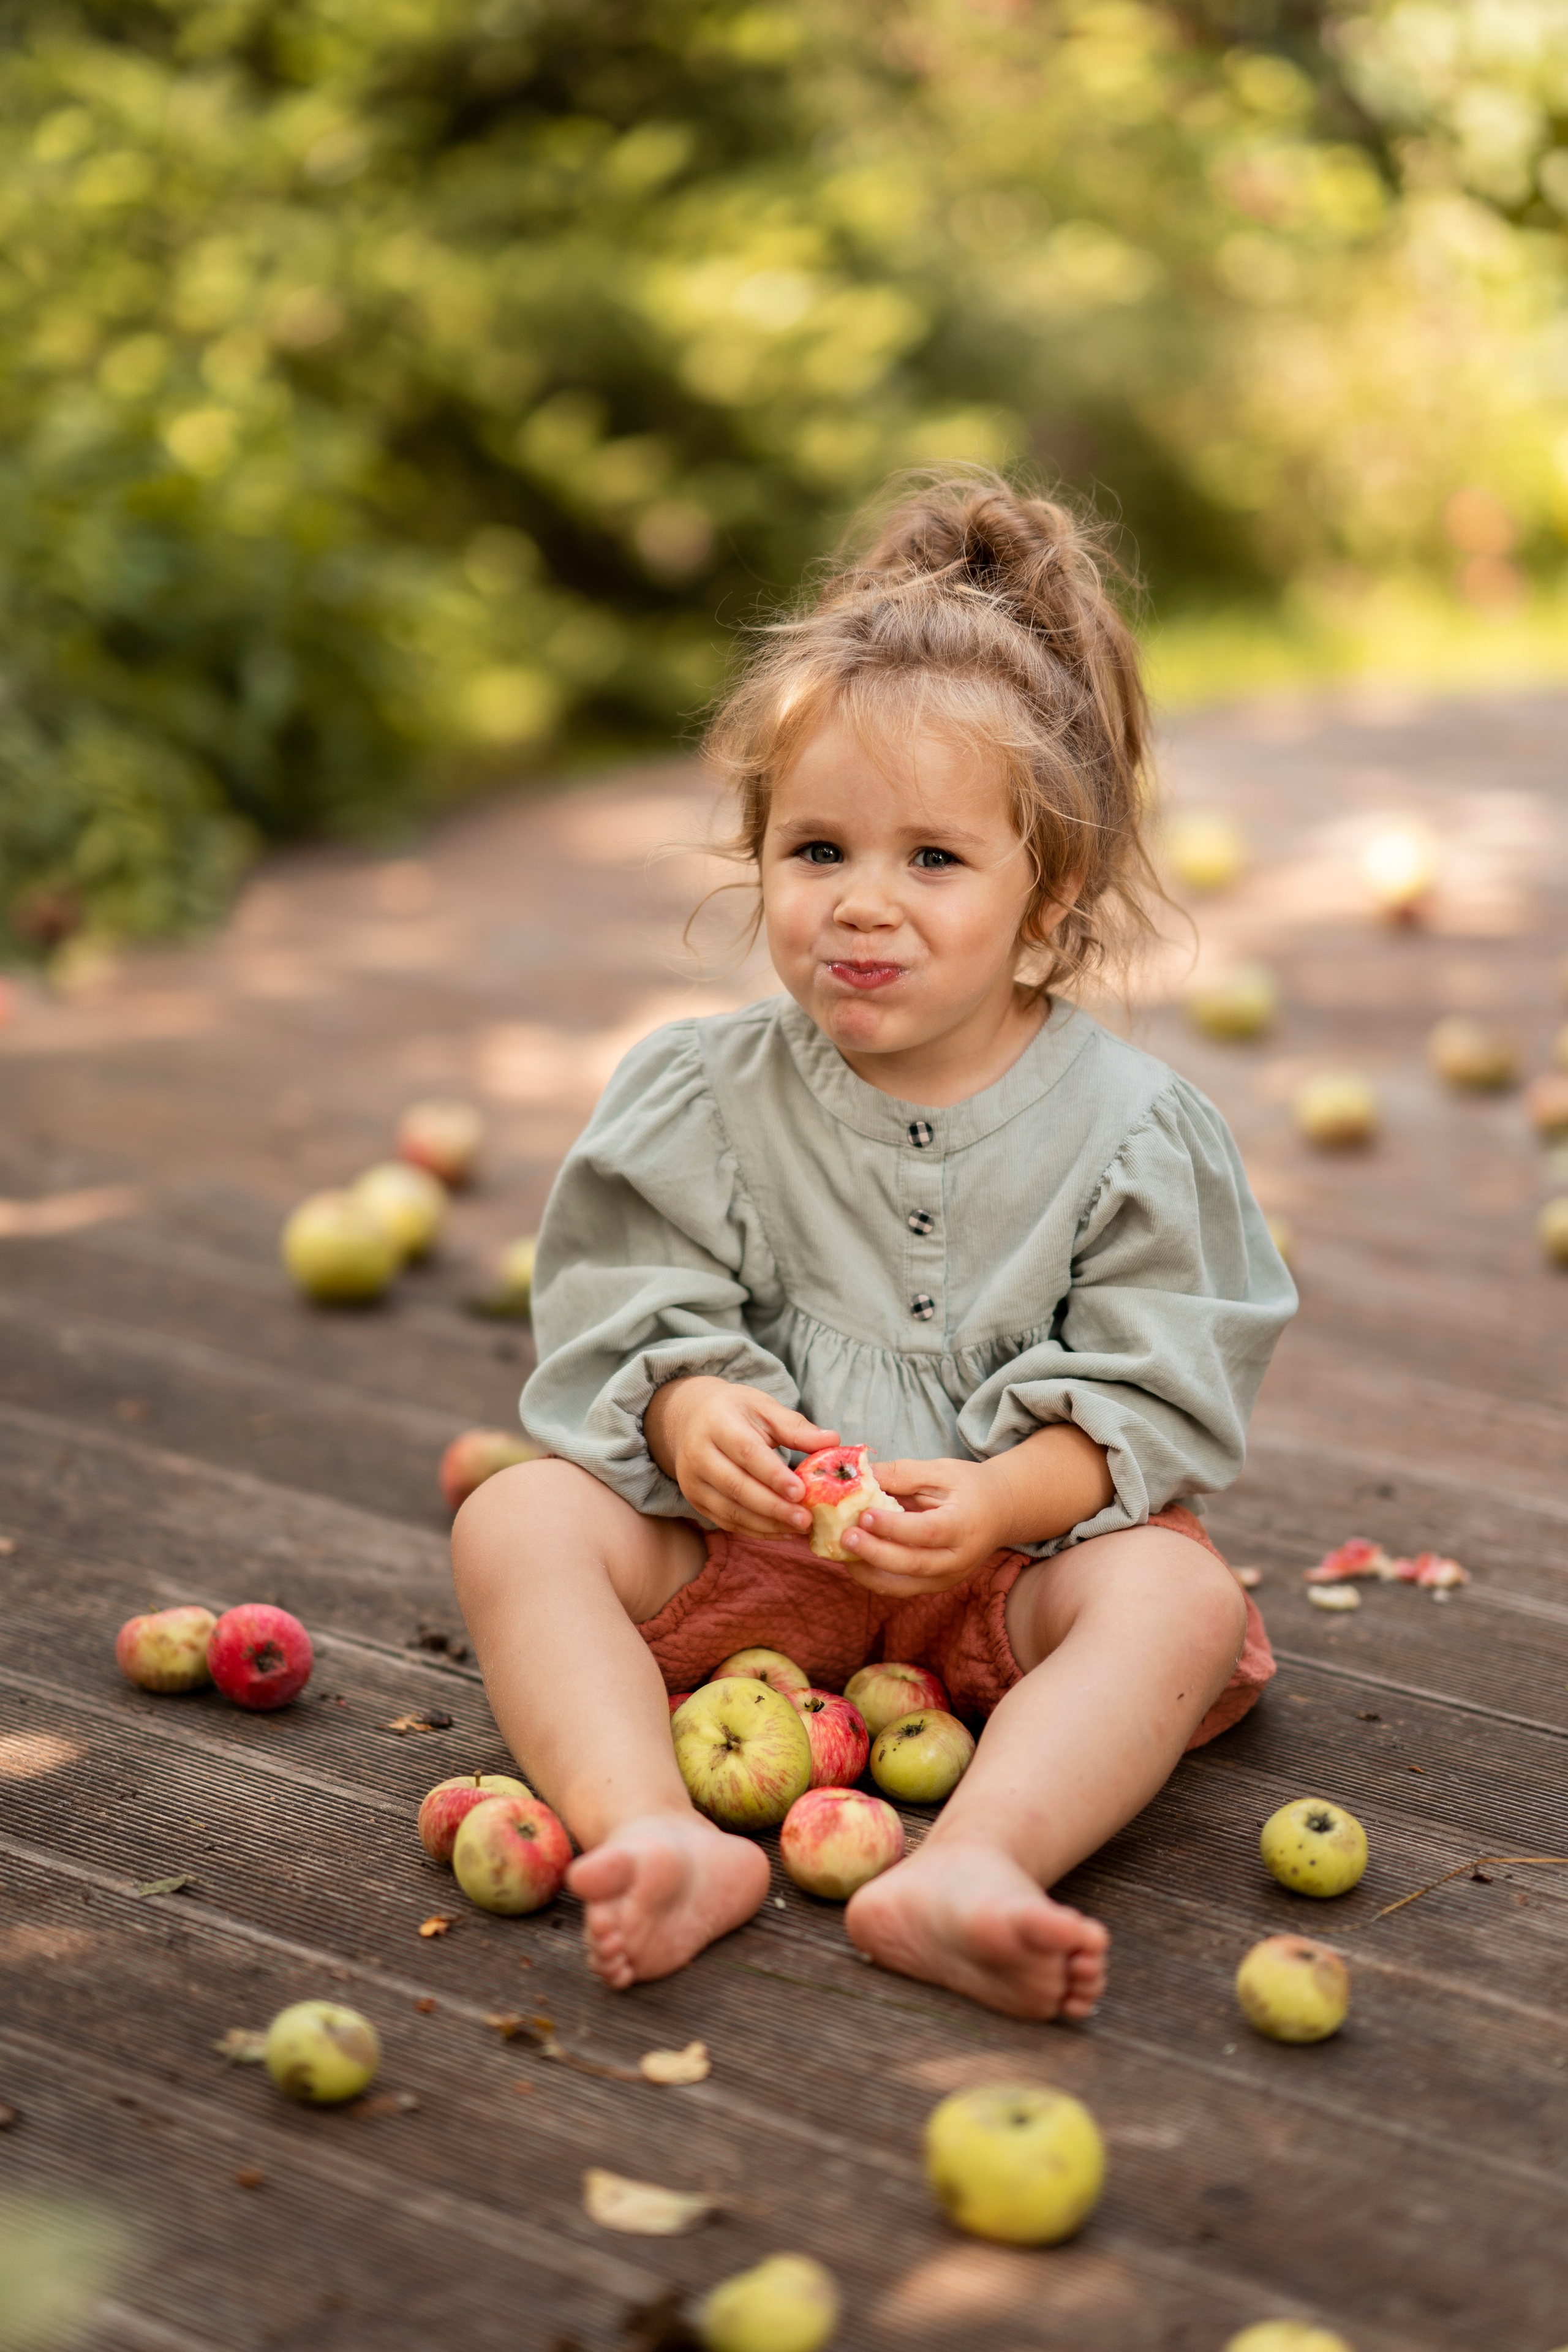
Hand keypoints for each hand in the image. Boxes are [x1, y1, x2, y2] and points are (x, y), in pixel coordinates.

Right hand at [645, 1376, 837, 1539]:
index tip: (801, 1492)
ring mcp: (693, 1482)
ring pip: (731, 1511)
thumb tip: (832, 1440)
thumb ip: (795, 1426)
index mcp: (717, 1424)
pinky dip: (756, 1531)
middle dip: (774, 1507)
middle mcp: (698, 1454)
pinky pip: (727, 1522)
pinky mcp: (696, 1502)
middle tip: (806, 1519)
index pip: (746, 1453)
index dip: (774, 1475)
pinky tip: (782, 1532)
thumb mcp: (763, 1407)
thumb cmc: (736, 1412)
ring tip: (800, 1528)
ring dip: (768, 1524)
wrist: (690, 1419)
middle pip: (737, 1486)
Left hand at [837, 1456, 1012, 1597]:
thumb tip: (862, 1472)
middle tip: (844, 1536)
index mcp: (964, 1526)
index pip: (927, 1532)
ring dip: (867, 1571)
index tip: (864, 1514)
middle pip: (912, 1565)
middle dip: (874, 1553)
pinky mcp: (935, 1585)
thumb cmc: (969, 1486)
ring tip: (840, 1550)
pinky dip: (873, 1577)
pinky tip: (852, 1559)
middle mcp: (958, 1560)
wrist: (1001, 1512)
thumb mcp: (942, 1471)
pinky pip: (899, 1588)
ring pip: (902, 1585)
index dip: (893, 1527)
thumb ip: (903, 1474)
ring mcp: (947, 1578)